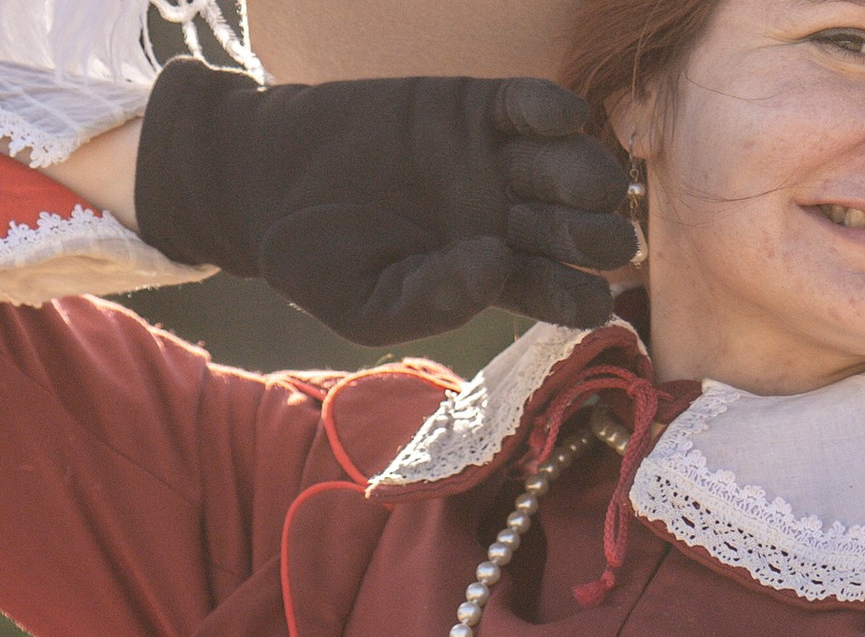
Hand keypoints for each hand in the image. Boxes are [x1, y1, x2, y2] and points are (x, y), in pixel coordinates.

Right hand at [135, 58, 638, 344]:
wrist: (265, 182)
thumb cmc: (319, 260)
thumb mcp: (366, 304)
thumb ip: (434, 300)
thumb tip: (498, 265)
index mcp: (496, 278)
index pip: (565, 293)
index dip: (588, 298)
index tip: (592, 300)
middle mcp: (510, 221)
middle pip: (585, 231)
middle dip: (599, 236)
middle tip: (589, 236)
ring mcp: (497, 163)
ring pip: (574, 168)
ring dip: (589, 175)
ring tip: (573, 184)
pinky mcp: (475, 109)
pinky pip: (533, 105)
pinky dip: (557, 108)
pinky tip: (562, 121)